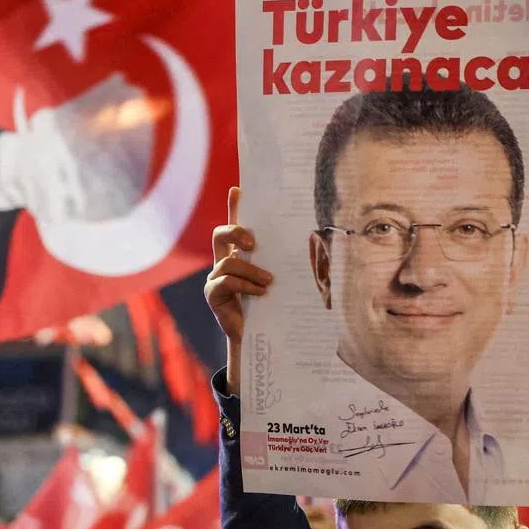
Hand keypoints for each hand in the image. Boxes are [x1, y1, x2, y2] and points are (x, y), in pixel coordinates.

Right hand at [205, 187, 271, 394]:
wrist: (259, 339)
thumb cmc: (273, 308)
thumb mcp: (281, 283)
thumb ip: (286, 265)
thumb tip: (315, 245)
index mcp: (241, 255)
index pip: (236, 224)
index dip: (235, 206)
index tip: (240, 189)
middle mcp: (224, 262)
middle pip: (221, 234)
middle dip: (236, 231)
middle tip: (254, 242)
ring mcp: (216, 278)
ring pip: (228, 261)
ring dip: (250, 270)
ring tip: (269, 282)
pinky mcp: (214, 295)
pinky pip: (226, 281)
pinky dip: (245, 285)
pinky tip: (261, 294)